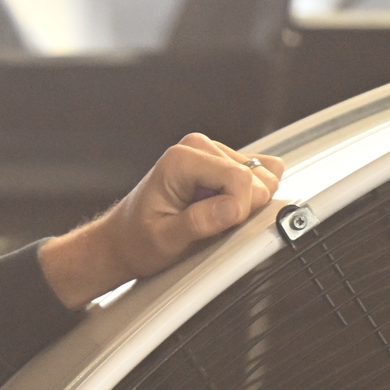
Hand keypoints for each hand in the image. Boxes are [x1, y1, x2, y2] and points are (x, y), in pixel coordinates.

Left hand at [39, 133, 283, 308]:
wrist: (125, 239)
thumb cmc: (138, 239)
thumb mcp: (164, 240)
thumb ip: (198, 223)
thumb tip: (232, 208)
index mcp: (181, 160)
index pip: (240, 178)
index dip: (237, 210)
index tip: (217, 227)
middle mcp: (197, 148)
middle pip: (255, 177)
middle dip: (240, 208)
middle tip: (208, 223)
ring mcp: (213, 154)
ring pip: (264, 177)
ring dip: (244, 204)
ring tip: (210, 216)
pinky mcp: (225, 164)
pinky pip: (262, 177)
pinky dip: (250, 199)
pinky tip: (222, 209)